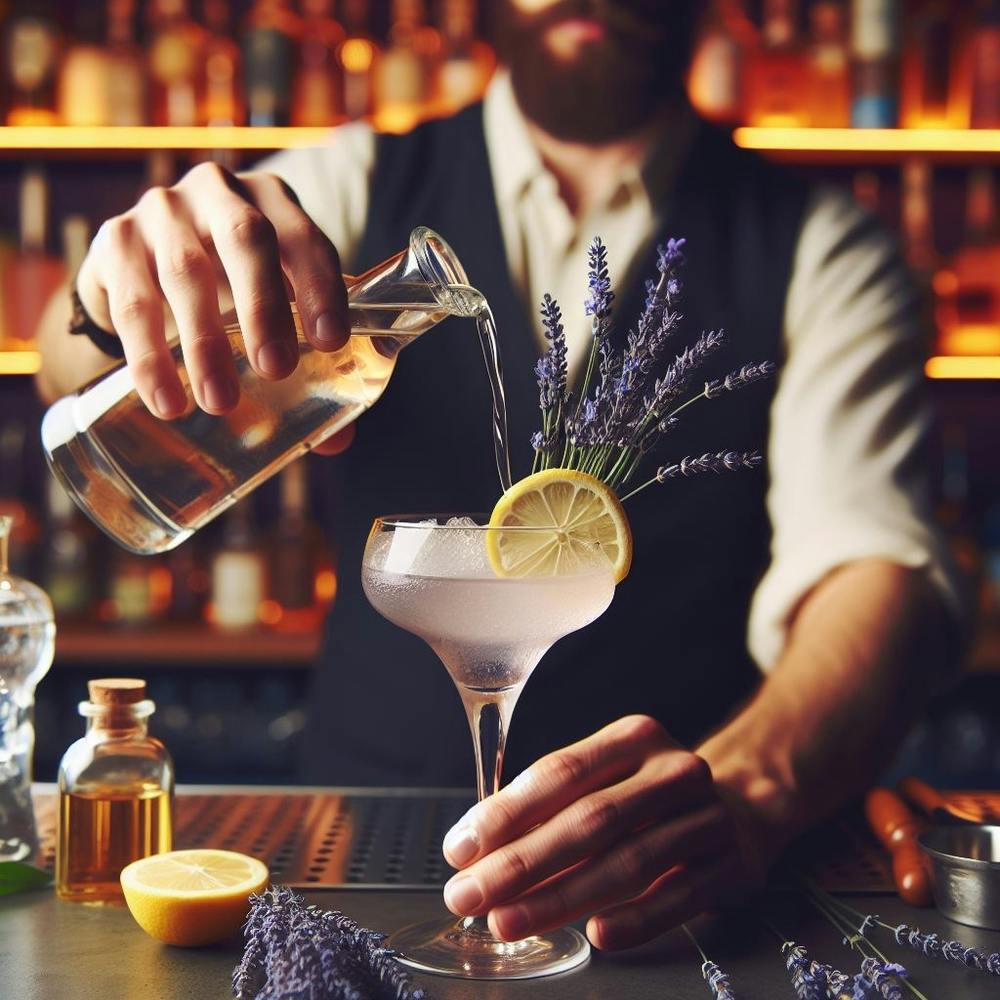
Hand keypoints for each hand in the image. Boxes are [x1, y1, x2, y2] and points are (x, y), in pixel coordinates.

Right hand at [76, 163, 349, 419]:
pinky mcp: (114, 240)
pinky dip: (150, 357)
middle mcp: (218, 192)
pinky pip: (133, 302)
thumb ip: (311, 366)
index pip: (304, 237)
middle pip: (245, 238)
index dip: (320, 287)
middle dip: (264, 307)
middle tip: (276, 370)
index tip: (330, 343)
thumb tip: (339, 440)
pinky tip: (168, 401)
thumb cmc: (233, 289)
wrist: (145, 271)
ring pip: (186, 272)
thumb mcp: (276, 310)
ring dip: (205, 343)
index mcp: (272, 201)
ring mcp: (161, 210)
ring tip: (220, 403)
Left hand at [441, 715, 763, 950]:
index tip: (461, 848)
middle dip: (520, 863)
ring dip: (560, 897)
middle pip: (589, 820)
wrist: (746, 807)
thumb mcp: (608, 780)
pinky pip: (679, 896)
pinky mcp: (733, 865)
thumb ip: (551, 807)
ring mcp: (708, 817)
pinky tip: (595, 935)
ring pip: (627, 862)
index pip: (560, 772)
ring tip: (508, 920)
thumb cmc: (651, 796)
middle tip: (469, 895)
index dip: (506, 813)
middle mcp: (673, 771)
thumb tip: (476, 850)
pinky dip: (636, 918)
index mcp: (634, 738)